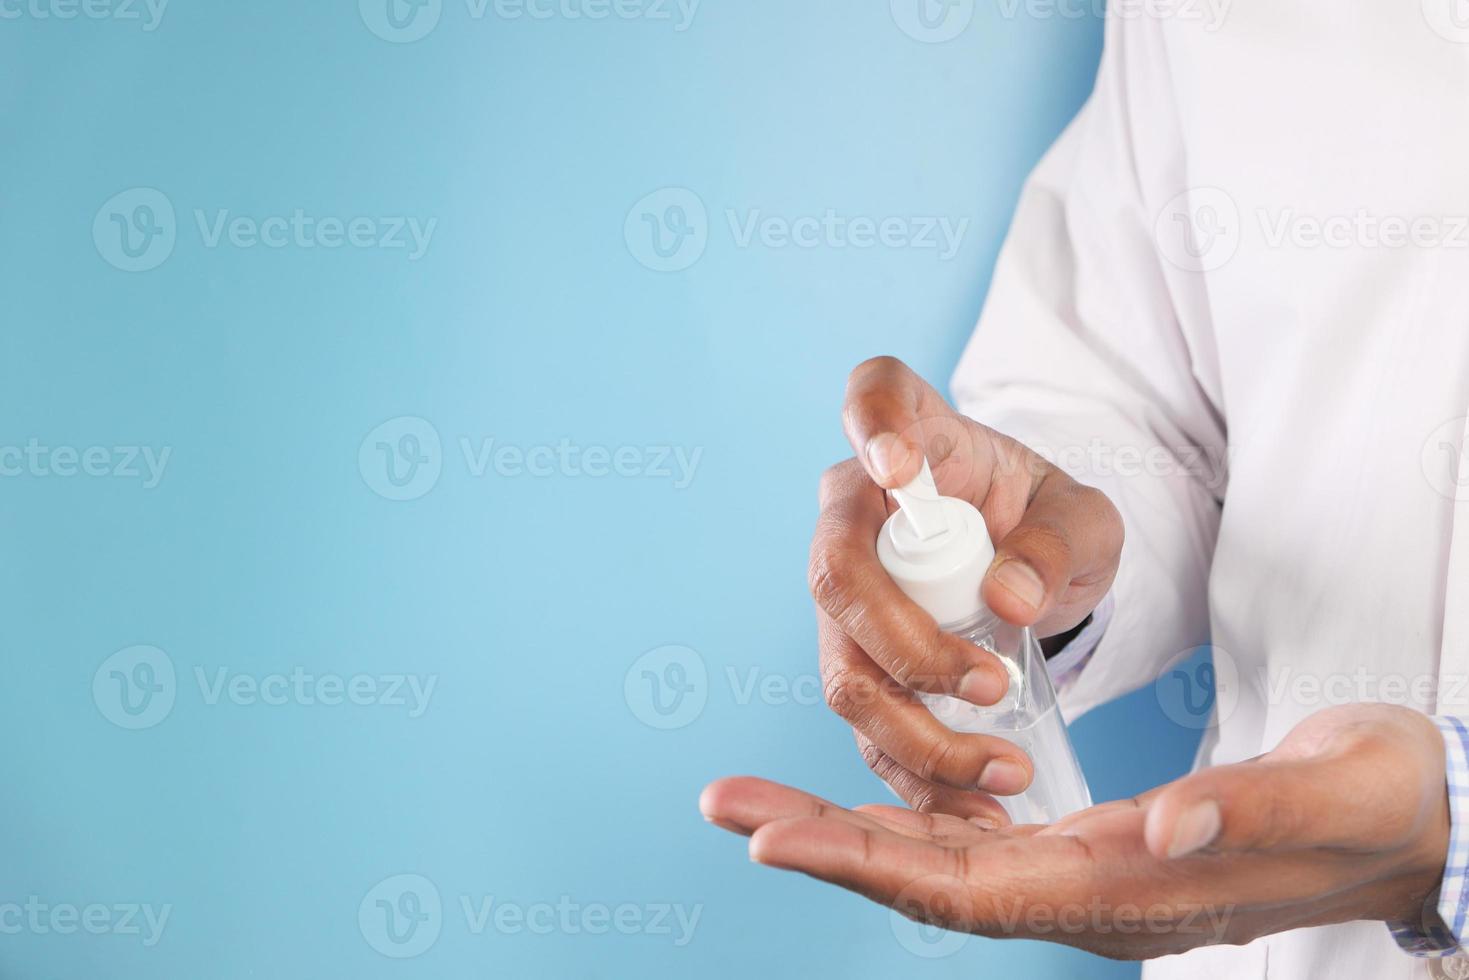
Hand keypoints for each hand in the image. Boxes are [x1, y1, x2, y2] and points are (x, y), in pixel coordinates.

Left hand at [702, 704, 1449, 958]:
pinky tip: (864, 799)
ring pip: (940, 861)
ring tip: (758, 802)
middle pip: (927, 879)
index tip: (775, 837)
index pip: (971, 888)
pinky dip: (909, 821)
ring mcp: (1084, 877)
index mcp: (1127, 890)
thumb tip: (1164, 819)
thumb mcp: (1332, 798)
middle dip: (822, 842)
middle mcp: (1087, 896)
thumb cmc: (1372, 808)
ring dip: (847, 828)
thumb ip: (1251, 814)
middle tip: (723, 806)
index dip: (869, 862)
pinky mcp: (1092, 848)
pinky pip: (977, 843)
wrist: (1405, 822)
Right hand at [810, 356, 1121, 821]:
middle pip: (836, 571)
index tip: (899, 468)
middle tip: (988, 684)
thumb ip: (1058, 544)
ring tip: (1000, 771)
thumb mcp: (1086, 522)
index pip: (873, 399)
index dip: (871, 429)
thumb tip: (1006, 599)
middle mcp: (855, 512)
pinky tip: (977, 806)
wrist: (1034, 571)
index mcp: (912, 436)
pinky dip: (916, 776)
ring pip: (843, 668)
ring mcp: (846, 593)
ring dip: (914, 730)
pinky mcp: (858, 663)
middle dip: (906, 644)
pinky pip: (866, 729)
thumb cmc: (1048, 525)